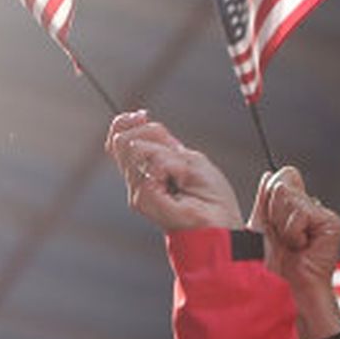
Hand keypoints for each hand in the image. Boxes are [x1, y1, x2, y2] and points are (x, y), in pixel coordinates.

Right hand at [105, 110, 243, 231]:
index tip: (142, 114)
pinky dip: (171, 165)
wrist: (221, 223)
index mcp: (147, 171)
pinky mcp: (143, 200)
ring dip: (167, 153)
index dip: (124, 123)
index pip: (118, 140)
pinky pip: (150, 164)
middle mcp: (137, 183)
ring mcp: (138, 193)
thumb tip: (138, 118)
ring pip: (134, 148)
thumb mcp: (188, 158)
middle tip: (176, 152)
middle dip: (151, 134)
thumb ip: (161, 143)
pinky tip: (181, 181)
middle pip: (122, 140)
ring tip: (183, 174)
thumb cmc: (211, 198)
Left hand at [249, 167, 339, 338]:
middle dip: (273, 214)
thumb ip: (264, 203)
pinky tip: (301, 248)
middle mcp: (310, 206)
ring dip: (283, 226)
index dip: (268, 201)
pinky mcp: (332, 224)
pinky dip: (294, 233)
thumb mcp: (261, 231)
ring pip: (290, 198)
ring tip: (291, 245)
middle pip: (283, 183)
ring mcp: (323, 215)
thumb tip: (269, 175)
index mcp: (292, 206)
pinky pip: (302, 214)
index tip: (270, 228)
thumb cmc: (274, 269)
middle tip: (281, 240)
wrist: (288, 293)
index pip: (279, 178)